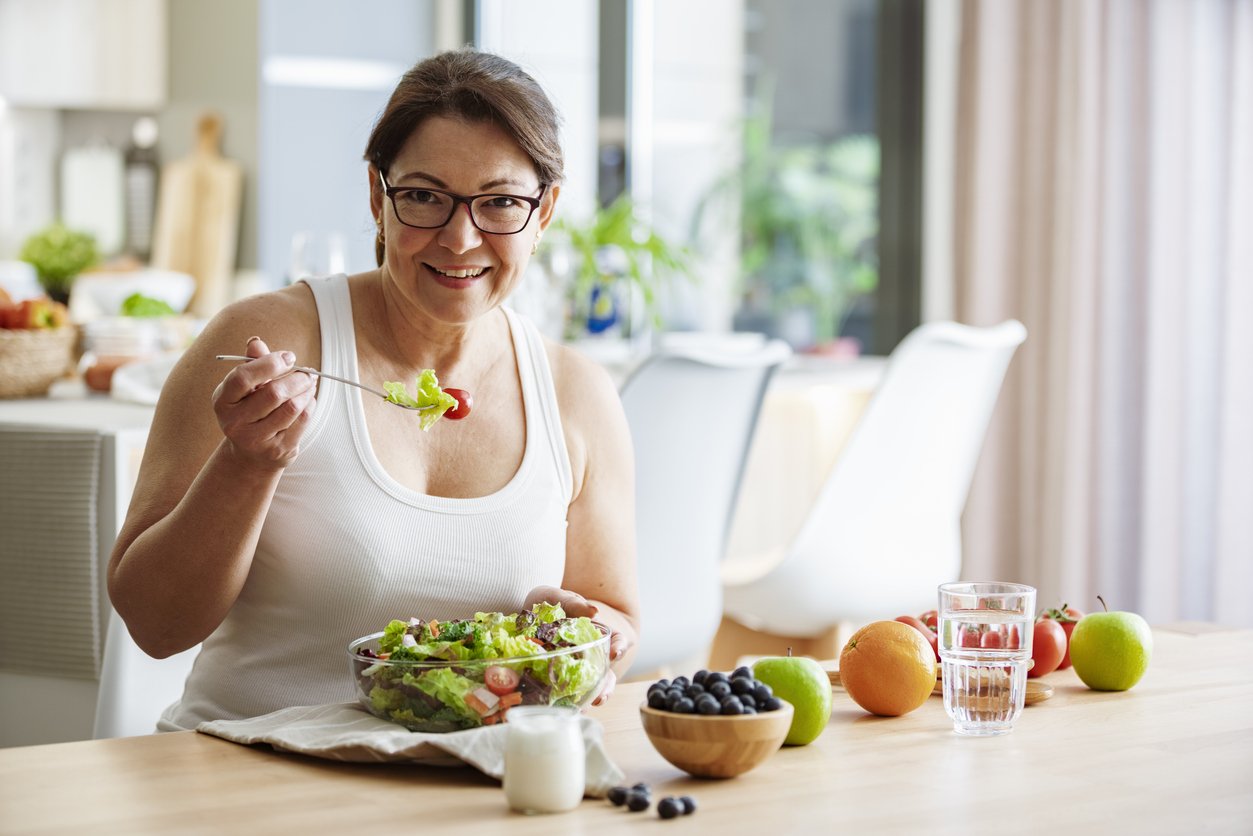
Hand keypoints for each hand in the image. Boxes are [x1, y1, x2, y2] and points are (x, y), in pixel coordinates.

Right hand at [212, 337, 315, 469]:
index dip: (269, 363)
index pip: (243, 377)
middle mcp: (235, 422)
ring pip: (291, 407)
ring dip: (306, 391)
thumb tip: (255, 342)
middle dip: (297, 378)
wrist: (251, 453)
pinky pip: (301, 421)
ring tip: (310, 384)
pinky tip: (308, 400)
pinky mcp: (277, 450)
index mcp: (223, 400)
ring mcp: (255, 439)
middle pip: (273, 393)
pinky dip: (310, 405)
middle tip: (308, 373)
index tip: (289, 357)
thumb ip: (253, 363)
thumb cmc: (251, 410)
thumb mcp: (247, 388)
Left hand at [523, 584, 632, 705]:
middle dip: (605, 687)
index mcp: (598, 634)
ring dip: (585, 700)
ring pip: (587, 687)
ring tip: (580, 711)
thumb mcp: (562, 597)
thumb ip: (574, 603)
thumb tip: (594, 612)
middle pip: (606, 674)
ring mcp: (574, 668)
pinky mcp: (554, 676)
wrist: (534, 610)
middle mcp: (591, 655)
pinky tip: (559, 708)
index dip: (620, 648)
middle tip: (599, 697)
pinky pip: (562, 691)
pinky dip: (563, 700)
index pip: (618, 642)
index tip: (616, 652)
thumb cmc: (553, 602)